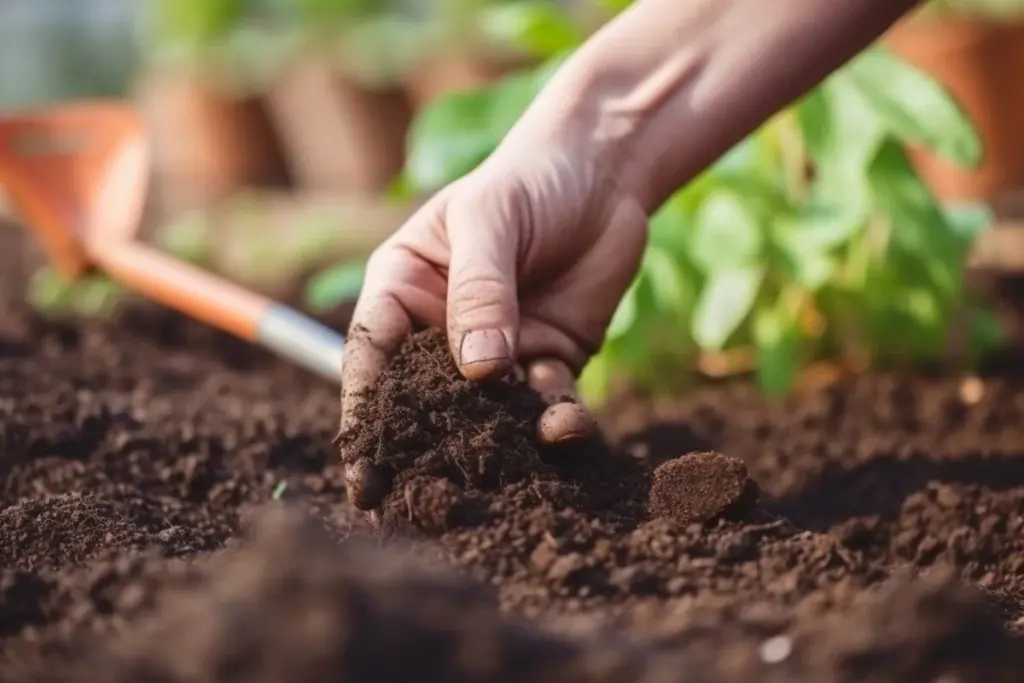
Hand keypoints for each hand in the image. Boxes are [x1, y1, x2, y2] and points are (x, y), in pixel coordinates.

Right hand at [340, 137, 648, 511]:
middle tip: (421, 509)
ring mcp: (498, 353)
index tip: (363, 471)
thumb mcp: (491, 220)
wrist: (604, 173)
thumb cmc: (528, 180)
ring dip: (498, 446)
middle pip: (423, 402)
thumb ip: (479, 293)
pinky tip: (565, 429)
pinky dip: (556, 423)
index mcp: (404, 291)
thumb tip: (478, 372)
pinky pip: (547, 405)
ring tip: (505, 480)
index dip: (365, 416)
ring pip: (489, 414)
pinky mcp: (549, 361)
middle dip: (424, 453)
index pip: (372, 359)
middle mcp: (444, 330)